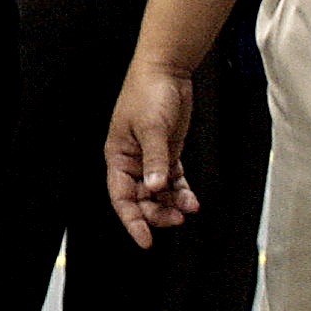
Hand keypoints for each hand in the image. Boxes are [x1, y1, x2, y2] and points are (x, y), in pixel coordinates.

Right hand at [106, 65, 199, 247]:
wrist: (167, 69)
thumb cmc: (148, 92)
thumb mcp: (152, 128)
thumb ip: (155, 159)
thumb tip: (155, 187)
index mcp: (118, 156)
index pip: (121, 197)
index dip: (132, 221)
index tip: (145, 240)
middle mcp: (132, 161)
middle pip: (140, 200)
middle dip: (157, 213)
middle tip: (176, 220)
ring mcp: (150, 158)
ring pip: (158, 193)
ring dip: (172, 204)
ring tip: (189, 208)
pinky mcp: (168, 152)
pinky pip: (173, 181)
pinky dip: (182, 191)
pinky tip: (192, 199)